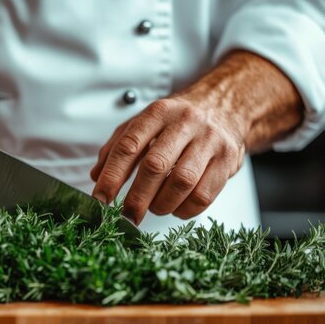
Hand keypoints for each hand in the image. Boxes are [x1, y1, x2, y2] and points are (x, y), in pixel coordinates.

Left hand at [91, 50, 303, 225]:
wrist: (225, 107)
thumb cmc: (177, 122)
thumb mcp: (144, 123)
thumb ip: (117, 147)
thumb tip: (96, 176)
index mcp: (157, 113)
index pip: (128, 146)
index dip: (112, 176)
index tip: (101, 199)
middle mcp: (184, 123)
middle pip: (155, 166)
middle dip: (136, 198)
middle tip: (127, 216)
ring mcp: (209, 141)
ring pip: (181, 182)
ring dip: (162, 204)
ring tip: (154, 208)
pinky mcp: (228, 160)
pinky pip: (204, 195)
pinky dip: (185, 209)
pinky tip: (176, 207)